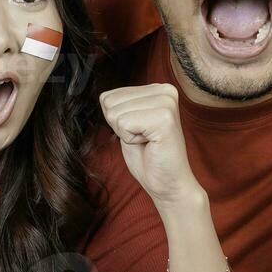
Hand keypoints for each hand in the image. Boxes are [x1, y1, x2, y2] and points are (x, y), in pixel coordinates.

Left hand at [100, 83, 203, 208]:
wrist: (168, 183)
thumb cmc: (148, 156)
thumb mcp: (128, 122)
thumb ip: (119, 105)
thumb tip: (103, 97)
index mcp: (158, 88)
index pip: (109, 95)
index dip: (117, 120)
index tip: (139, 131)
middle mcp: (165, 90)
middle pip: (110, 102)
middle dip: (120, 126)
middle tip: (143, 138)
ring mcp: (166, 103)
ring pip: (115, 113)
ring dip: (126, 134)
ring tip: (147, 141)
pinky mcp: (164, 119)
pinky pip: (123, 124)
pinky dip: (130, 140)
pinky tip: (150, 144)